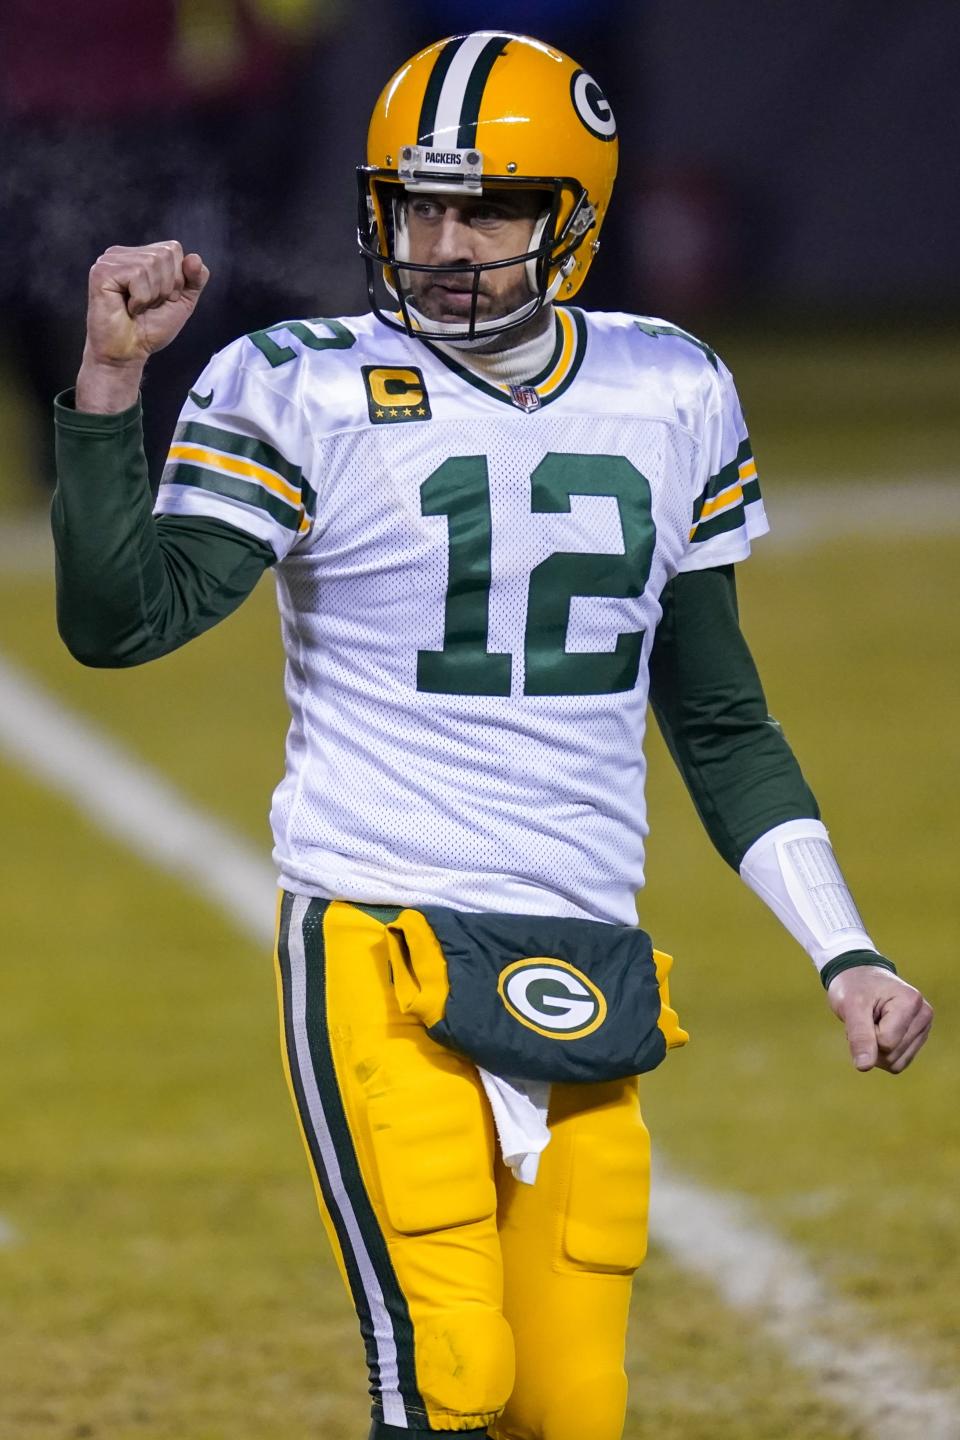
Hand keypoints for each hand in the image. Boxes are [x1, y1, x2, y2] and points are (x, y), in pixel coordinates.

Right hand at [76, 241, 209, 412]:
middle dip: (166, 287)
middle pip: (164, 254)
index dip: (178, 279)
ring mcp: (110, 260)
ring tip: (138, 308)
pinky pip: (136, 275)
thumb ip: (195, 279)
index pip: (173, 248)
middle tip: (149, 305)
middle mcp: (124, 253)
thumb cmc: (150, 329)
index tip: (163, 299)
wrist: (128, 353)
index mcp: (141, 255)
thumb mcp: (182, 302)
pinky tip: (128, 308)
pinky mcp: (101, 272)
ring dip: (152, 295)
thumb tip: (194, 257)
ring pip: (151, 263)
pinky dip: (140, 299)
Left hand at [827, 966, 932, 1073]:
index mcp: (911, 1002)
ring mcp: (922, 1029)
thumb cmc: (854, 987)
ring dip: (875, 1049)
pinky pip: (898, 1063)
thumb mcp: (850, 1007)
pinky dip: (882, 1054)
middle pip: (892, 1054)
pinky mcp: (917, 1039)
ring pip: (895, 1063)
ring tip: (871, 1024)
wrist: (859, 976)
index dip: (866, 1034)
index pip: (886, 1041)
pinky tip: (878, 1032)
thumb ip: (859, 1036)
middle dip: (870, 1042)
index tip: (862, 1012)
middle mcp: (923, 1016)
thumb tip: (864, 1067)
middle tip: (865, 1018)